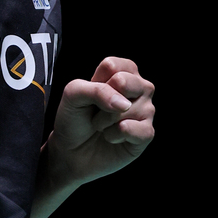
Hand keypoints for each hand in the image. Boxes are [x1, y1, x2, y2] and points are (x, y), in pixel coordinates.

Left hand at [47, 56, 154, 188]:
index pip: (112, 66)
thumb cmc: (74, 119)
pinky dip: (114, 135)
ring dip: (105, 121)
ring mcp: (146, 110)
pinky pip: (133, 129)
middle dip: (103, 102)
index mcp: (123, 72)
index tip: (91, 95)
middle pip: (124, 82)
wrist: (71, 151)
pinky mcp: (146, 133)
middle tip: (97, 111)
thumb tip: (124, 103)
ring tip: (102, 126)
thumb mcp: (74, 94)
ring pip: (127, 108)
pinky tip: (111, 137)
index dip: (96, 83)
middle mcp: (139, 88)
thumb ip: (96, 89)